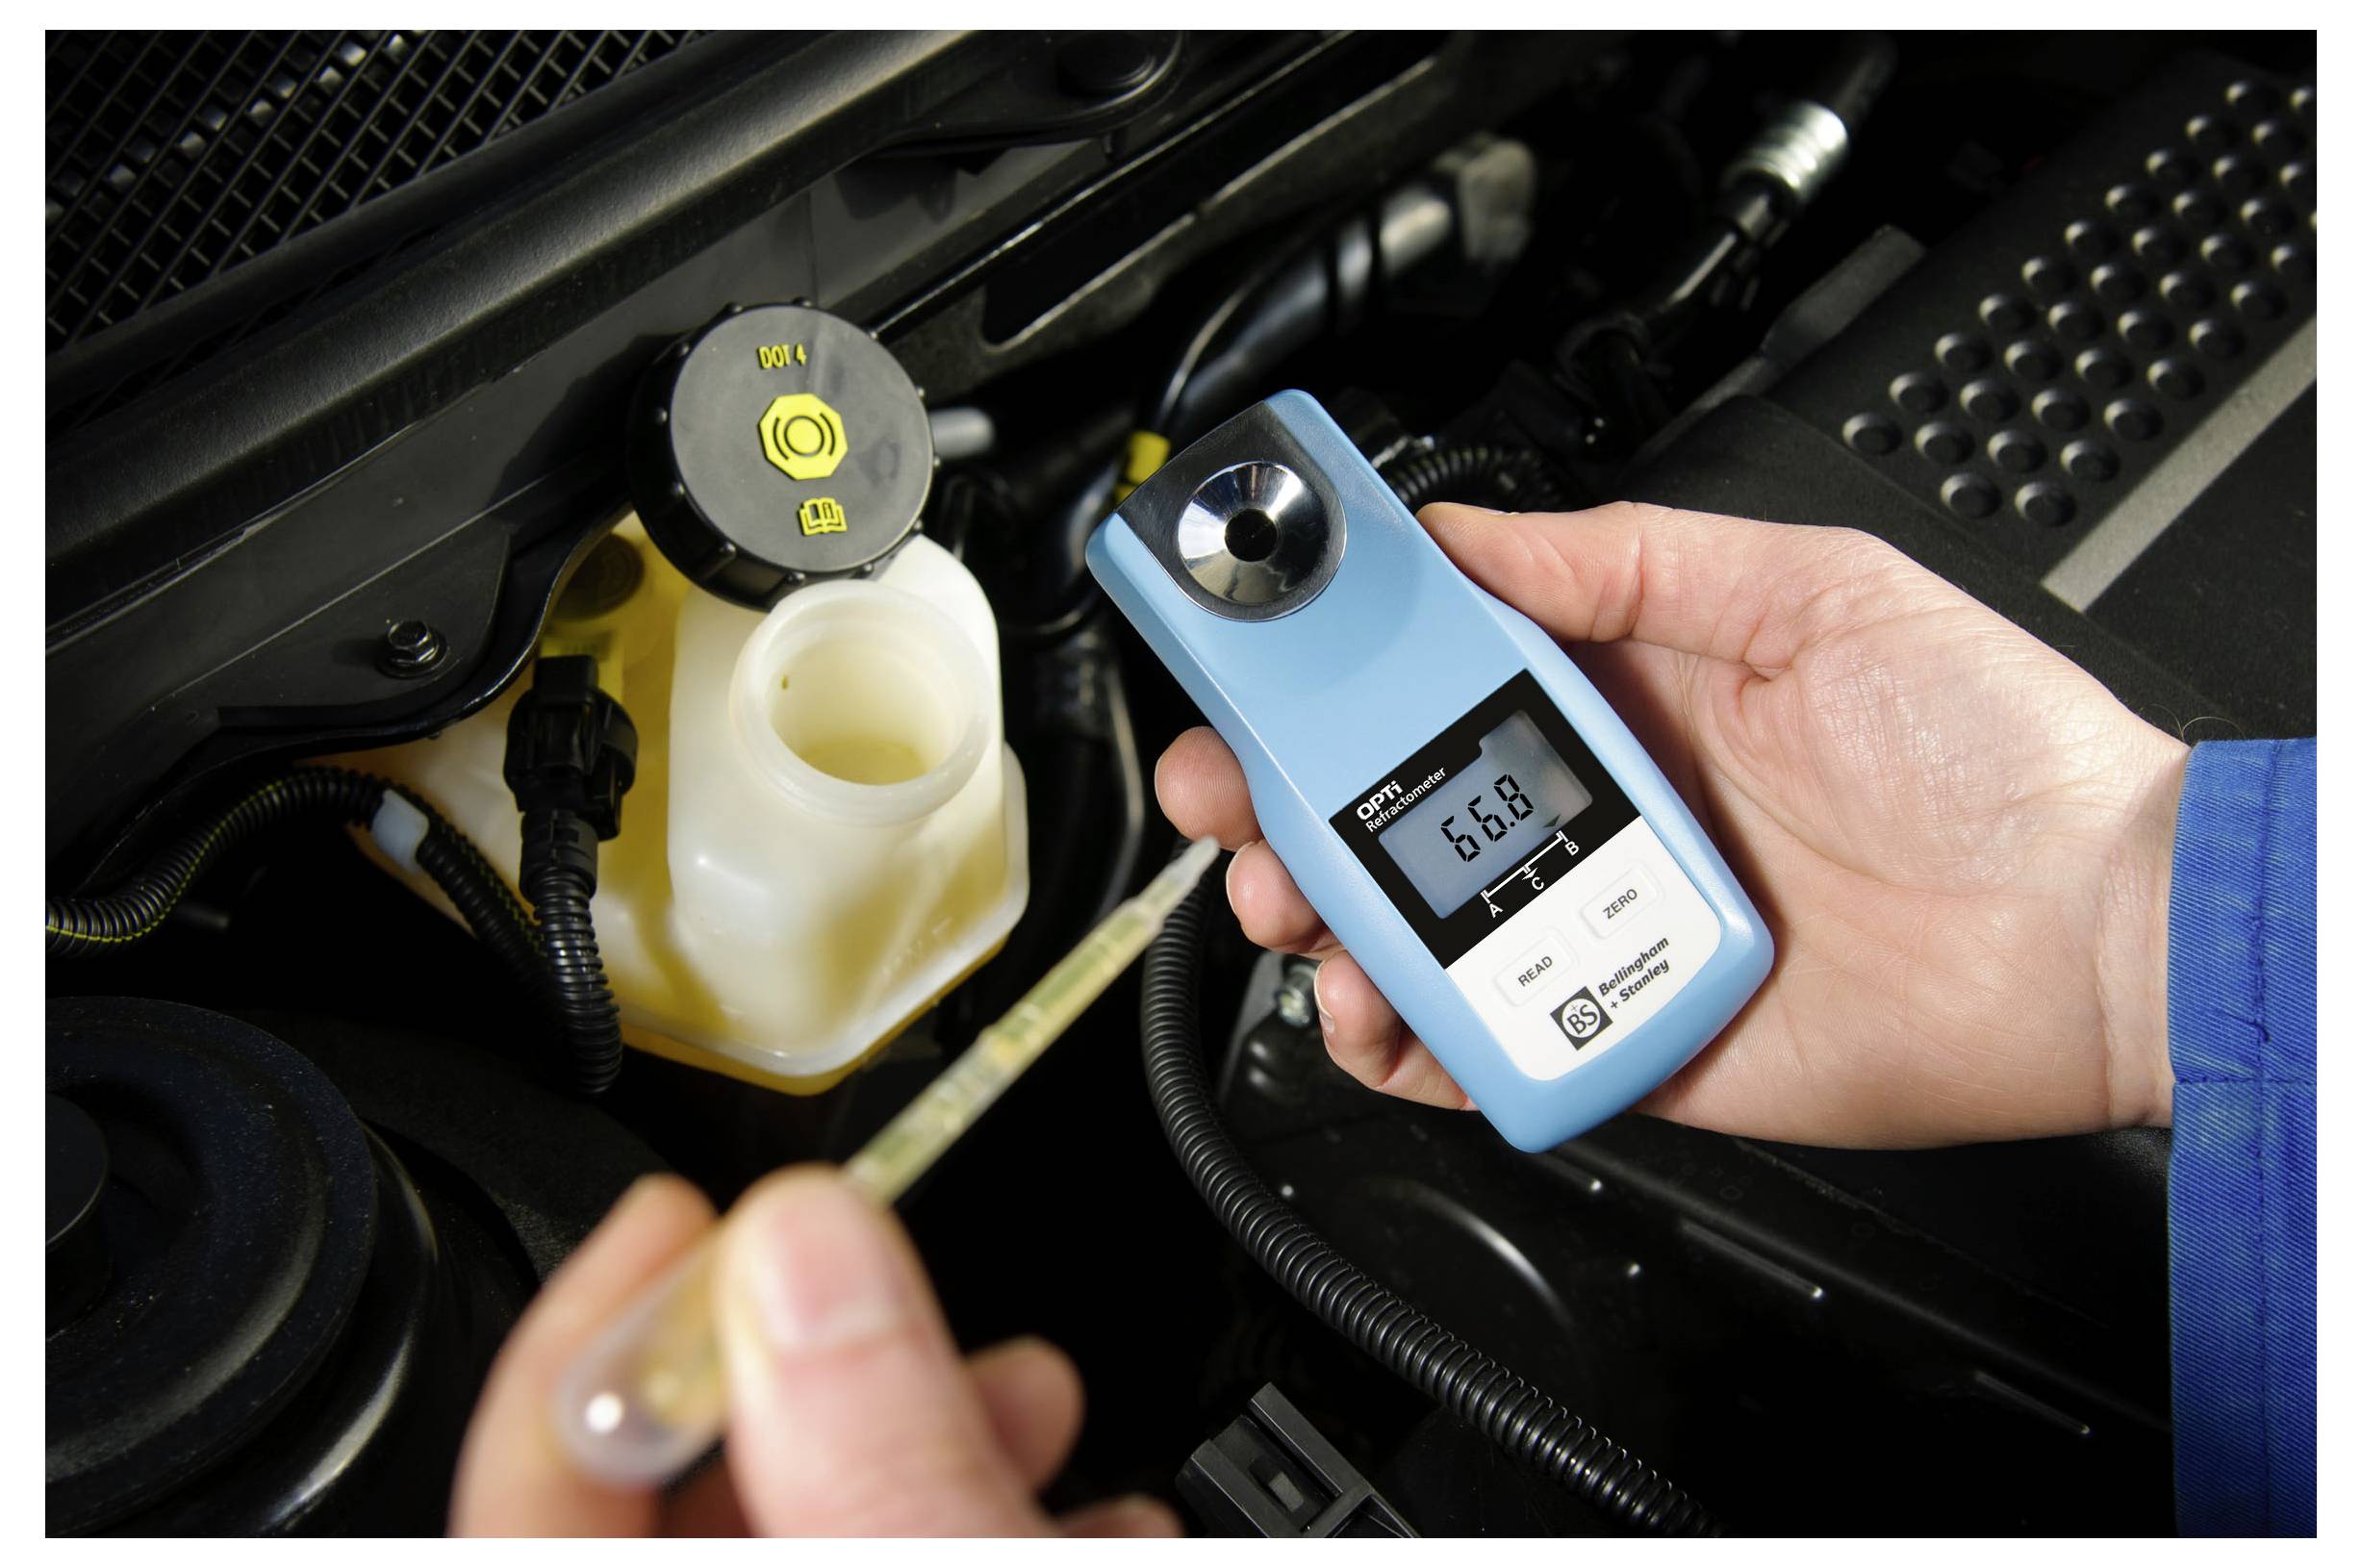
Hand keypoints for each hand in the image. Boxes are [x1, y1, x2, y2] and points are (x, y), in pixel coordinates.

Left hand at [451, 1171, 1180, 1536]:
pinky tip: (1087, 1511)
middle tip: (894, 1292)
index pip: (535, 1486)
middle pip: (693, 1499)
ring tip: (1036, 1402)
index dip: (598, 1329)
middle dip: (813, 1372)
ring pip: (816, 1530)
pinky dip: (970, 1517)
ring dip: (923, 1443)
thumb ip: (887, 1452)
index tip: (678, 1213)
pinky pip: (893, 1560)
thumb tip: (805, 1245)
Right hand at [1158, 502, 2188, 1147]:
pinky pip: (1477, 1044)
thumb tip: (1466, 536)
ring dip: (1319, 914)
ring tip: (1297, 902)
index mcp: (1626, 689)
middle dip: (1283, 798)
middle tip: (1233, 793)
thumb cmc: (1990, 751)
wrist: (2095, 931)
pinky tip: (1374, 1007)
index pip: (1435, 669)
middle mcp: (1596, 806)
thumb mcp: (1808, 589)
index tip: (1253, 655)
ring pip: (1408, 927)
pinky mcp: (1621, 1034)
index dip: (1331, 666)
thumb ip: (1626, 562)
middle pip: (1390, 804)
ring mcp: (1600, 923)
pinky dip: (1400, 1041)